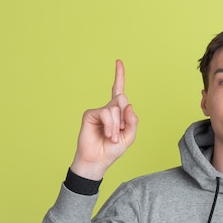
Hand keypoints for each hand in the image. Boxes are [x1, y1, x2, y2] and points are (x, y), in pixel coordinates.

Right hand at [70, 60, 138, 179]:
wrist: (98, 161)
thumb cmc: (112, 150)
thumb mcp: (130, 136)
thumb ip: (133, 121)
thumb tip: (129, 105)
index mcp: (118, 113)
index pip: (119, 91)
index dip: (119, 76)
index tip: (118, 62)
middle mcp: (108, 109)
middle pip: (123, 100)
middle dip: (124, 119)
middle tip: (119, 134)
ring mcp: (99, 110)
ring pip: (115, 108)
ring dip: (117, 126)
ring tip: (113, 138)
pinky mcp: (90, 114)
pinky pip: (106, 113)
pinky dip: (110, 125)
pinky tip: (108, 134)